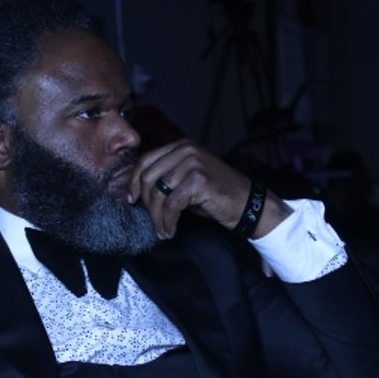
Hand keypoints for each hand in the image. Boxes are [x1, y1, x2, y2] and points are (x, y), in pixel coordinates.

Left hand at [127, 140, 289, 239]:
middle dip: (146, 205)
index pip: (146, 160)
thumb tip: (137, 190)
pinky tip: (171, 231)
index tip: (131, 200)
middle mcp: (186, 150)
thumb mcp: (187, 180)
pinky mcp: (199, 180)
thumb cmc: (216, 195)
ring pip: (159, 194)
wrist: (247, 204)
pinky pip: (172, 205)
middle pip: (149, 177)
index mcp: (181, 146)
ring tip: (163, 230)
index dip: (134, 182)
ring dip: (158, 218)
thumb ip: (166, 178)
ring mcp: (193, 163)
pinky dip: (168, 222)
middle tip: (152, 222)